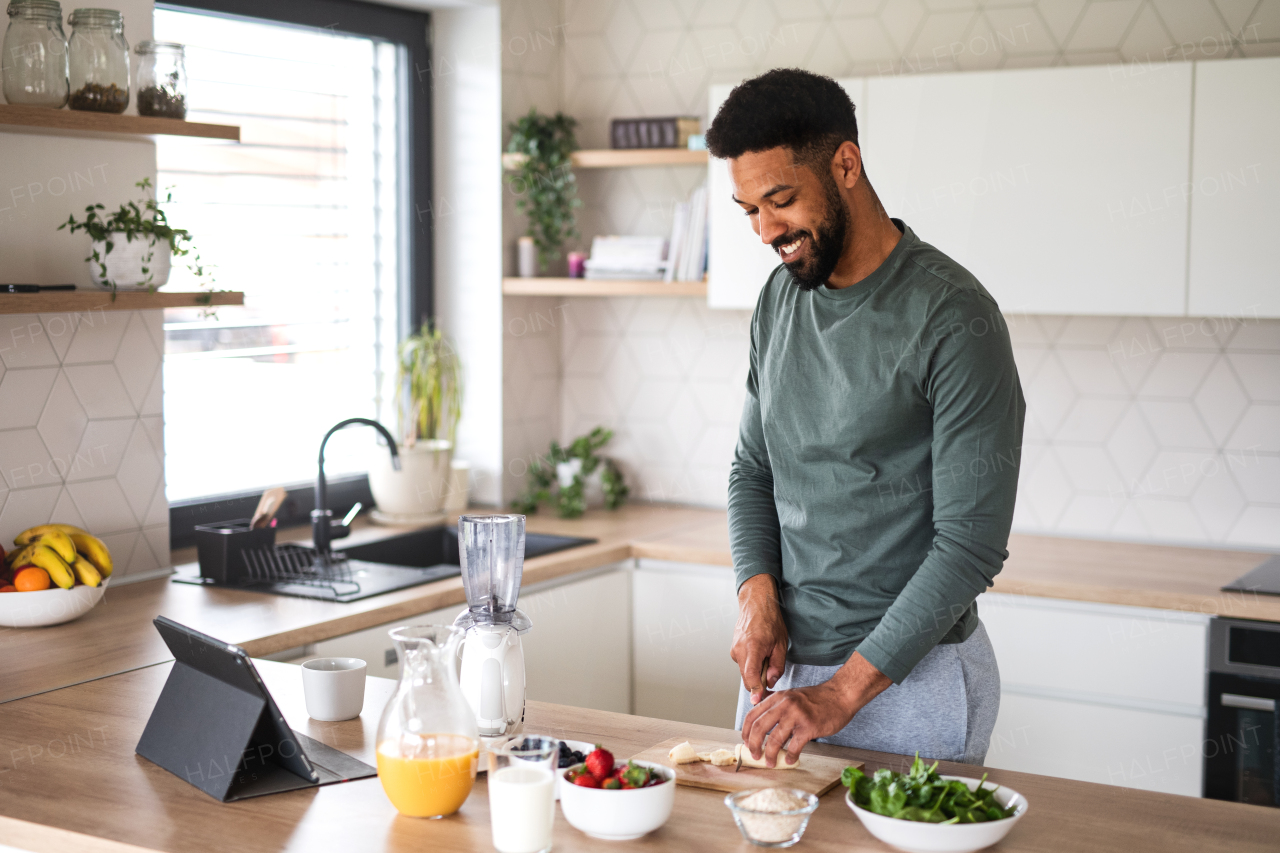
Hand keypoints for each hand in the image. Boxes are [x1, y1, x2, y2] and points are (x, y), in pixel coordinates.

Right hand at [730, 574, 787, 704]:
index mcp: (753, 647)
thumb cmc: (770, 621)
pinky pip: (743, 664)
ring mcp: (734, 650)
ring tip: (767, 657)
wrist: (755, 604)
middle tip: (772, 676)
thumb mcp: (781, 644)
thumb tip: (770, 681)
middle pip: (747, 678)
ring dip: (756, 672)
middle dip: (759, 682)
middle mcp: (740, 650)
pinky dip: (751, 665)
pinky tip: (759, 653)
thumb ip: (777, 665)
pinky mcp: (733, 650)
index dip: (755, 690)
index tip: (757, 700)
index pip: (751, 675)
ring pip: (745, 672)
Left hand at [740, 652, 891, 766]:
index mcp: (777, 697)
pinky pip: (794, 746)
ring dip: (769, 754)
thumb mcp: (791, 694)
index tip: (746, 742)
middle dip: (753, 745)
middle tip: (754, 755)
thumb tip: (757, 707)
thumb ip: (775, 701)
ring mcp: (796, 716)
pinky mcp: (809, 727)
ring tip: (770, 762)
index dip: (745, 731)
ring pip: (774, 739)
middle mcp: (784, 705)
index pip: (752, 714)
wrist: (840, 696)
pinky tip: (789, 760)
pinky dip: (790, 756)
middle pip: (759, 727)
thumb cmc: (816, 698)